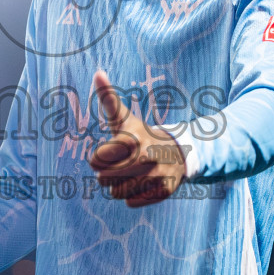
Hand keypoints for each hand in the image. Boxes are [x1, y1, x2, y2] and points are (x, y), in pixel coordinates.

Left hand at [88, 70, 186, 206]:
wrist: (177, 152)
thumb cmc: (141, 136)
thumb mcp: (124, 118)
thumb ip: (109, 99)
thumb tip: (98, 71)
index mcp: (132, 138)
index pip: (95, 160)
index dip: (97, 159)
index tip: (106, 153)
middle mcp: (146, 156)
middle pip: (104, 180)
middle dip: (105, 176)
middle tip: (118, 166)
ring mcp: (156, 174)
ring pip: (117, 193)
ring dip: (118, 187)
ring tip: (130, 175)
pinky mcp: (164, 191)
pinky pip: (131, 202)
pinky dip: (132, 197)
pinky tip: (142, 183)